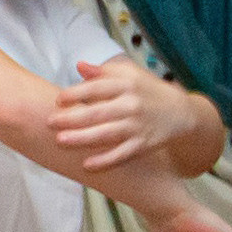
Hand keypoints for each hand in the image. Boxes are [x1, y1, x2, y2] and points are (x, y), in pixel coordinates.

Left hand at [51, 55, 205, 172]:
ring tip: (60, 140)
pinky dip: (106, 161)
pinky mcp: (143, 144)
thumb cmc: (147, 91)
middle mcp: (132, 104)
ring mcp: (138, 126)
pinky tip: (87, 166)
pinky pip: (123, 154)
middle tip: (50, 122)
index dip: (76, 93)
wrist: (181, 112)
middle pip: (98, 112)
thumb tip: (79, 66)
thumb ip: (104, 72)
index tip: (58, 100)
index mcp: (127, 84)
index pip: (97, 87)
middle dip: (72, 118)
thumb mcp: (130, 75)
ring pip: (107, 134)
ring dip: (82, 138)